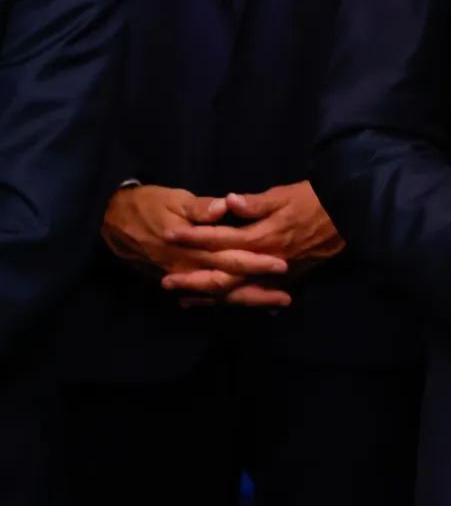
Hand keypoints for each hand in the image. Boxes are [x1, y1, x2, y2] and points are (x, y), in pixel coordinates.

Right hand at [102, 185, 289, 306]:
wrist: (109, 220)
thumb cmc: (147, 204)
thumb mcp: (174, 199)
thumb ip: (200, 207)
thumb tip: (224, 207)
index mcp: (192, 246)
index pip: (230, 257)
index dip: (256, 263)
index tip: (282, 266)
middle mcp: (187, 266)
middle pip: (227, 283)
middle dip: (257, 291)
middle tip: (285, 299)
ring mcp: (180, 275)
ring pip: (216, 294)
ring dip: (244, 300)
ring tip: (272, 306)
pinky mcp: (174, 276)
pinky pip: (199, 294)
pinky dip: (219, 302)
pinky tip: (238, 305)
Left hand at [160, 181, 344, 307]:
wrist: (352, 215)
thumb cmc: (317, 199)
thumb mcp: (286, 194)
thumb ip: (255, 203)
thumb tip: (227, 201)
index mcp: (262, 236)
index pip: (219, 238)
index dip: (192, 237)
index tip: (169, 235)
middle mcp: (265, 260)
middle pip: (222, 275)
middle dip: (192, 278)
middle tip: (166, 281)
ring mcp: (277, 274)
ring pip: (237, 291)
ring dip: (210, 296)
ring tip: (185, 299)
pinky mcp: (288, 279)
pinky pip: (257, 295)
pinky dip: (237, 301)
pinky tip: (222, 304)